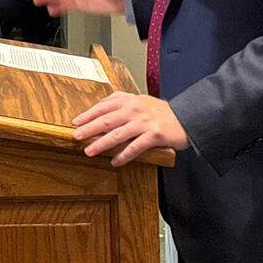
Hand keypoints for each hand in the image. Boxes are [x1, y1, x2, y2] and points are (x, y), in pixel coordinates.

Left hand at [72, 91, 188, 165]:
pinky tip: (115, 161)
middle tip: (76, 136)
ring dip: (102, 144)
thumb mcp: (139, 100)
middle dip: (89, 129)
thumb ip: (120, 102)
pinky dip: (124, 155)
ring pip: (118, 134)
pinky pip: (135, 147)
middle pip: (107, 120)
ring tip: (89, 151)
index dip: (88, 114)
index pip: (104, 106)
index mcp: (129, 100)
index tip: (75, 122)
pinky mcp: (154, 135)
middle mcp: (135, 109)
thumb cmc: (159, 111)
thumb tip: (98, 107)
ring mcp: (145, 122)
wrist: (186, 118)